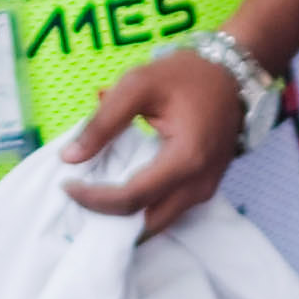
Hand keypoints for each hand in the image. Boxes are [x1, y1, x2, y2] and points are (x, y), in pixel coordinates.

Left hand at [60, 47, 249, 227]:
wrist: (230, 75)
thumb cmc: (184, 76)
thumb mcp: (137, 86)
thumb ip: (102, 123)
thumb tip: (69, 157)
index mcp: (185, 160)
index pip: (131, 198)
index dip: (94, 198)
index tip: (67, 184)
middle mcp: (199, 185)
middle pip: (146, 223)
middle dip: (108, 219)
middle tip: (79, 196)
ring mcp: (206, 191)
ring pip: (158, 223)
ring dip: (125, 218)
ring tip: (96, 196)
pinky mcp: (205, 189)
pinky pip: (169, 211)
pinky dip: (141, 209)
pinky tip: (120, 192)